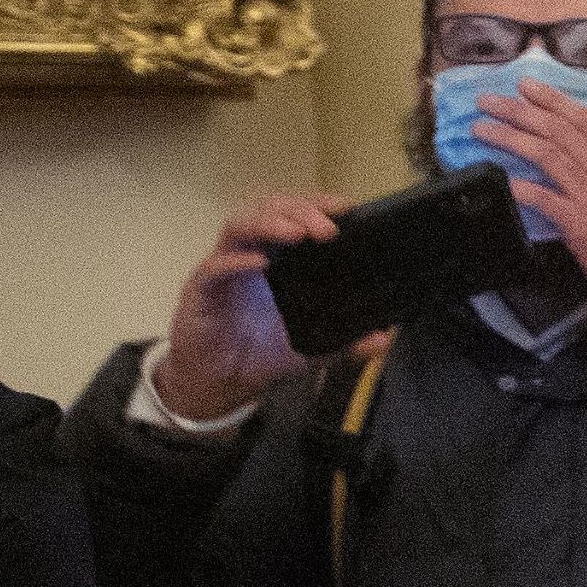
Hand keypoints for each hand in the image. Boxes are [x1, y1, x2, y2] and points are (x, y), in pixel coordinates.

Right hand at [153, 191, 349, 416]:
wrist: (221, 382)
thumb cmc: (262, 354)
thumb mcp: (314, 347)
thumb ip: (349, 342)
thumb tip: (384, 339)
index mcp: (276, 258)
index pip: (293, 215)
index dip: (316, 205)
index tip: (346, 207)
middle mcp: (249, 254)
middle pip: (268, 210)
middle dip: (298, 210)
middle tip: (327, 226)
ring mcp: (223, 268)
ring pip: (239, 227)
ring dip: (269, 224)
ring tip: (296, 232)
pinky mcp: (201, 289)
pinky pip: (215, 267)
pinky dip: (236, 261)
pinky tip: (259, 262)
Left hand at [485, 80, 586, 332]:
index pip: (586, 121)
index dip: (553, 100)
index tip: (526, 87)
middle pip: (558, 131)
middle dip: (518, 111)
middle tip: (488, 100)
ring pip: (547, 155)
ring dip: (509, 138)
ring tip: (481, 129)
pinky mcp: (582, 228)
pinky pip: (544, 200)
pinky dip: (521, 188)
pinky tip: (501, 179)